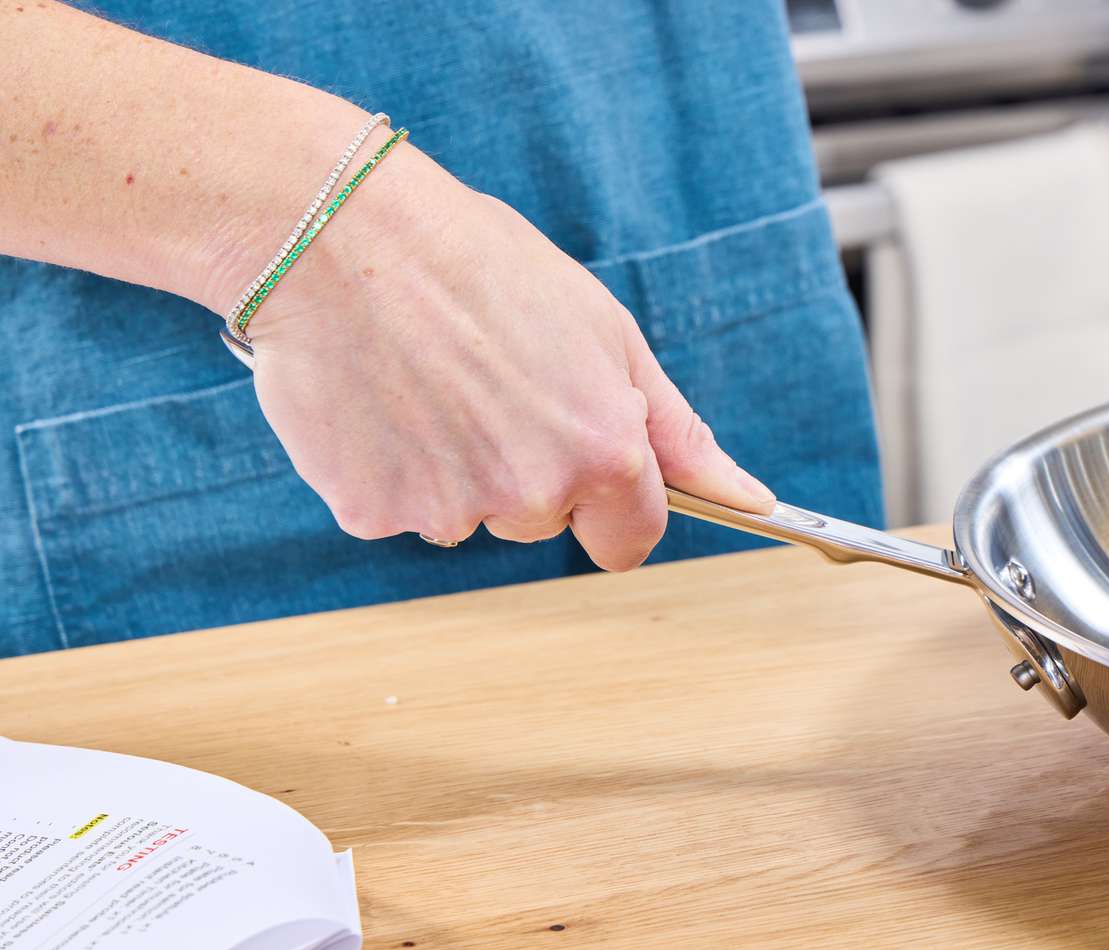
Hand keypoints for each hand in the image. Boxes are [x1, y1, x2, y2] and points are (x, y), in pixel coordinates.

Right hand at [234, 136, 774, 569]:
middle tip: (490, 383)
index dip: (614, 504)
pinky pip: (397, 508)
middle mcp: (531, 495)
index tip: (590, 473)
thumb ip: (679, 432)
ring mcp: (445, 510)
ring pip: (468, 516)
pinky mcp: (369, 511)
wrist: (340, 234)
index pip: (631, 542)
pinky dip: (390, 467)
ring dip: (457, 468)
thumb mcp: (607, 334)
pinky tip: (380, 398)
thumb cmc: (482, 268)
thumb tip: (753, 500)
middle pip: (544, 522)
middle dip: (529, 471)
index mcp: (603, 453)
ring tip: (430, 379)